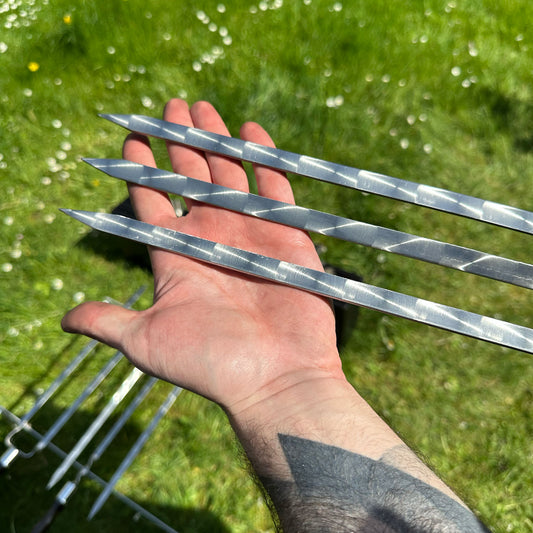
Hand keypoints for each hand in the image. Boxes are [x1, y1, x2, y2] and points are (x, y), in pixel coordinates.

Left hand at [62, 99, 342, 416]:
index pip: (152, 200)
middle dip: (179, 140)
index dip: (141, 168)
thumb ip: (108, 320)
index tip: (131, 137)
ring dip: (215, 139)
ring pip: (229, 173)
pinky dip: (263, 157)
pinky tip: (250, 129)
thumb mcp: (146, 341)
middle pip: (190, 177)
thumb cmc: (210, 362)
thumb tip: (65, 318)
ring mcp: (249, 232)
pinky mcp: (286, 232)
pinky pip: (274, 185)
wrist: (276, 378)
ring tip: (202, 107)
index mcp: (177, 254)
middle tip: (170, 105)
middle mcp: (211, 238)